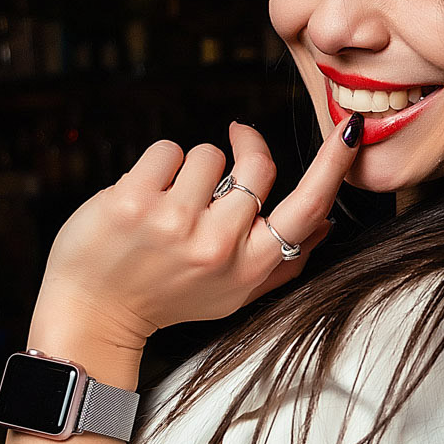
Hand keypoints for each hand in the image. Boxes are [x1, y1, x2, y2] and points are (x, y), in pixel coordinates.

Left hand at [33, 112, 362, 350]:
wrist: (93, 313)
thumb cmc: (166, 297)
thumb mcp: (232, 293)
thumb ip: (282, 262)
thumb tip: (327, 224)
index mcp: (248, 268)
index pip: (306, 208)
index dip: (333, 164)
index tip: (350, 130)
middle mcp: (217, 245)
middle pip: (257, 167)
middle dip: (244, 150)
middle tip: (234, 144)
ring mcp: (174, 222)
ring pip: (208, 153)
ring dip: (190, 168)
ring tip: (168, 202)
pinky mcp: (133, 201)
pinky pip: (166, 150)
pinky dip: (155, 166)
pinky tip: (143, 197)